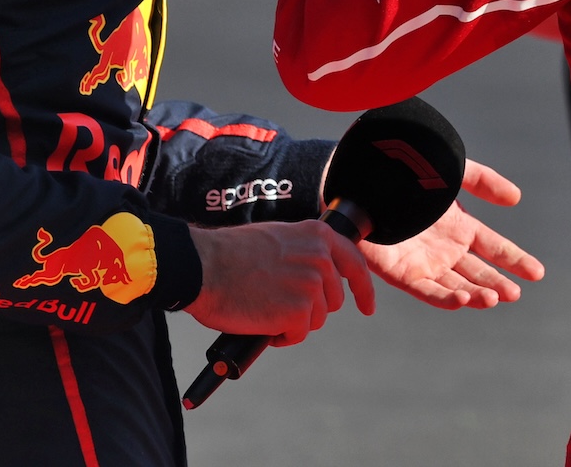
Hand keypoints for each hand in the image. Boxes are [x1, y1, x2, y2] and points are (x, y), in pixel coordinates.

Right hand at [184, 219, 375, 346]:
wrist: (203, 266)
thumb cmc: (229, 255)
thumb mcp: (277, 239)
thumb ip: (302, 252)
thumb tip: (315, 277)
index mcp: (316, 235)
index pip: (354, 263)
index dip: (363, 289)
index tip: (367, 307)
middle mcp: (320, 257)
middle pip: (332, 300)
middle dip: (310, 309)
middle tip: (278, 305)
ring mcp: (311, 285)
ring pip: (315, 319)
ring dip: (291, 322)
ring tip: (264, 308)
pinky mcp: (298, 311)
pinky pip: (297, 334)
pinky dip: (280, 336)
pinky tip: (261, 322)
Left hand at [358, 159, 545, 309]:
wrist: (367, 177)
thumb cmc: (409, 171)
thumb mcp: (454, 172)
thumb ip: (485, 181)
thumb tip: (517, 198)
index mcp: (459, 227)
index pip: (495, 248)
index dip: (516, 260)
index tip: (538, 273)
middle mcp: (445, 249)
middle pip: (479, 273)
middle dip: (498, 284)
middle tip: (515, 293)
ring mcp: (425, 263)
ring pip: (457, 286)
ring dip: (476, 294)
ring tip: (495, 298)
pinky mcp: (402, 273)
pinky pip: (428, 291)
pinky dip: (446, 298)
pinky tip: (464, 299)